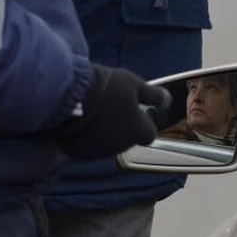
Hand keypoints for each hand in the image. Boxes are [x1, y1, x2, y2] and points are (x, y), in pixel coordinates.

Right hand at [49, 64, 171, 160]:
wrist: (68, 97)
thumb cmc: (106, 88)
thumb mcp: (134, 84)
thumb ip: (153, 95)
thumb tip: (168, 101)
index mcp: (138, 131)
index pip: (149, 134)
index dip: (144, 123)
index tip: (136, 111)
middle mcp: (121, 147)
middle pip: (127, 140)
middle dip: (123, 128)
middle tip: (112, 108)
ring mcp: (98, 152)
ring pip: (107, 144)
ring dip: (105, 133)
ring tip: (94, 113)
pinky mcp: (77, 153)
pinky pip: (86, 146)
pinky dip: (86, 138)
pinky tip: (79, 122)